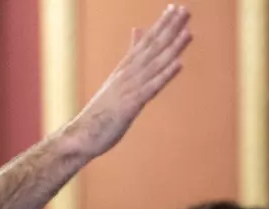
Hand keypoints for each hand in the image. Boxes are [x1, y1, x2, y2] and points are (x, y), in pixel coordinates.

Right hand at [63, 4, 191, 160]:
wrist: (80, 136)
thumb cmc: (99, 113)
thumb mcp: (116, 83)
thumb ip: (129, 58)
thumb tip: (136, 33)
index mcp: (123, 70)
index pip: (145, 43)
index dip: (161, 25)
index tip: (175, 7)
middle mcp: (126, 75)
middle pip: (151, 48)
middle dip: (169, 29)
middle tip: (184, 9)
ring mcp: (128, 89)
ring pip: (154, 65)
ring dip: (172, 48)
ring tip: (188, 32)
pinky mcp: (130, 106)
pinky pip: (150, 89)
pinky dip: (164, 76)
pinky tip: (179, 64)